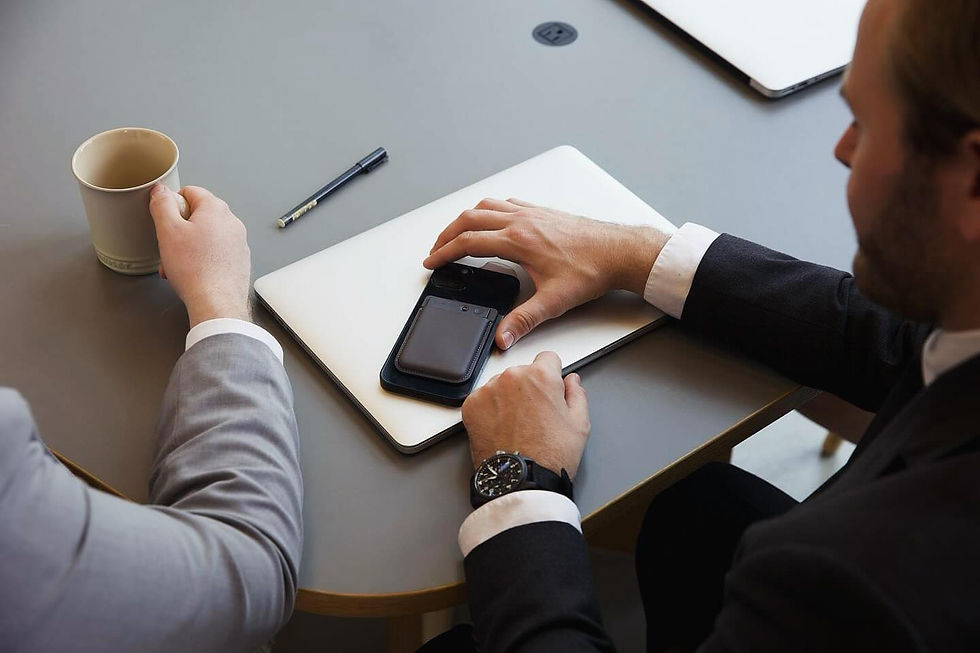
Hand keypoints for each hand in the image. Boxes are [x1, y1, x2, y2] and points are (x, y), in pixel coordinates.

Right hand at [149, 184, 251, 327]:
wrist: (216, 302)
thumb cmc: (195, 269)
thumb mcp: (168, 230)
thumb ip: (162, 205)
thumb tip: (161, 190)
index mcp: (216, 209)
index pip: (191, 191)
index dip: (173, 203)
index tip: (165, 218)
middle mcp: (232, 223)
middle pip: (199, 215)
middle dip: (180, 229)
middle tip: (169, 245)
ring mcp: (238, 242)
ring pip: (206, 236)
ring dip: (188, 246)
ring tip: (177, 264)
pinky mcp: (239, 260)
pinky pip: (216, 252)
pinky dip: (202, 258)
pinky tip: (191, 273)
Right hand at [424, 199, 670, 349]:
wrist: (619, 251)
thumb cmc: (592, 270)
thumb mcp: (554, 301)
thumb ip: (524, 320)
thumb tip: (502, 337)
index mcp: (518, 240)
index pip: (469, 242)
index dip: (445, 252)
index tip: (432, 262)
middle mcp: (521, 220)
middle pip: (470, 219)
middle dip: (447, 234)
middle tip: (436, 250)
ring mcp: (531, 212)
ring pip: (486, 206)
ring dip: (465, 218)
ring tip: (456, 234)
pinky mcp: (542, 212)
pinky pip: (506, 203)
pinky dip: (489, 210)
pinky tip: (491, 221)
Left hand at [462, 351, 589, 478]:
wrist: (520, 481)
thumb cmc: (550, 456)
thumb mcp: (579, 424)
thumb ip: (576, 394)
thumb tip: (572, 381)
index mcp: (541, 376)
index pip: (547, 358)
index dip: (551, 375)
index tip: (549, 389)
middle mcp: (512, 377)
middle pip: (523, 372)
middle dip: (529, 388)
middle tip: (534, 416)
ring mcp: (489, 390)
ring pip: (501, 385)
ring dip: (507, 397)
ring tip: (516, 425)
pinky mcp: (471, 406)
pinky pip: (483, 399)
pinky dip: (489, 410)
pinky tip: (501, 428)